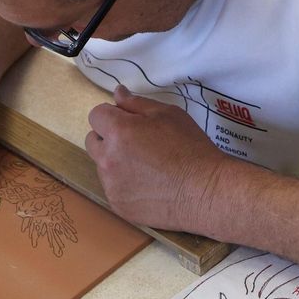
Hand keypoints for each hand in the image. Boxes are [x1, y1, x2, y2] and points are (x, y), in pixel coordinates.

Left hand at [85, 87, 230, 230]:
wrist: (205, 192)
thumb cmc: (190, 149)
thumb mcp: (168, 114)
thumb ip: (137, 103)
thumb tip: (118, 93)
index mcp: (119, 131)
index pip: (96, 115)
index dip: (112, 115)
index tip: (128, 121)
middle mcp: (108, 159)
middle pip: (93, 141)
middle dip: (108, 138)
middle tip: (137, 143)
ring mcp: (111, 185)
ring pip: (103, 166)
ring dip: (116, 162)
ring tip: (146, 167)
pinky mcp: (118, 205)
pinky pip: (113, 189)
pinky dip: (125, 185)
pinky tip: (149, 185)